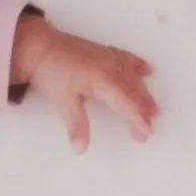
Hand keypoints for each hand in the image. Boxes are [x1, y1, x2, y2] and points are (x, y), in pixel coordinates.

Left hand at [12, 14, 159, 153]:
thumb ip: (76, 125)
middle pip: (134, 92)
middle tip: (150, 128)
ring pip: (134, 77)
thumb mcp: (62, 103)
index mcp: (103, 81)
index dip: (137, 118)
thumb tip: (80, 148)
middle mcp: (112, 68)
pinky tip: (147, 70)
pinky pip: (128, 60)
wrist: (40, 46)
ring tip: (154, 108)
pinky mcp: (104, 53)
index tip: (145, 133)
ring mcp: (110, 58)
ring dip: (145, 93)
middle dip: (144, 110)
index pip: (126, 104)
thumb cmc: (51, 73)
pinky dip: (139, 67)